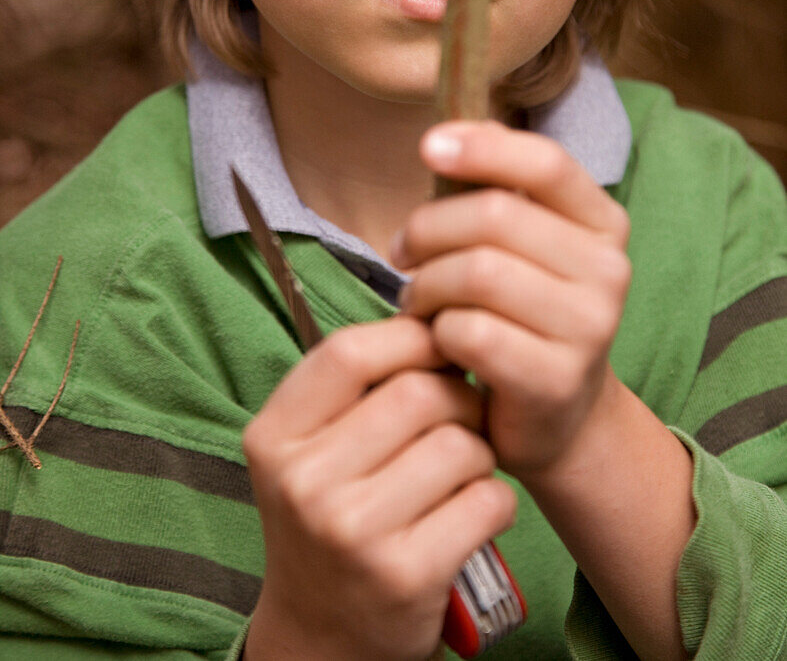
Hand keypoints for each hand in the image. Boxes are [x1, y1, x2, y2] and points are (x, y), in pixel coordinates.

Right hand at [242, 315, 516, 660]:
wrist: (321, 635)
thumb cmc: (330, 517)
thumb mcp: (309, 449)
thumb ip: (354, 388)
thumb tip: (438, 319)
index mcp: (274, 436)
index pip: (349, 351)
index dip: (409, 337)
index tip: (437, 346)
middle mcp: (303, 482)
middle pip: (417, 393)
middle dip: (458, 397)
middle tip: (463, 415)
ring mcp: (352, 532)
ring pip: (460, 445)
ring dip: (480, 451)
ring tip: (462, 470)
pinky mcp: (405, 576)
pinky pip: (487, 500)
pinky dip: (496, 501)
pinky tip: (473, 513)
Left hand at [391, 120, 631, 483]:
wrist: (556, 418)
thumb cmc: (521, 315)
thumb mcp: (519, 247)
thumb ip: (494, 189)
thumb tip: (451, 133)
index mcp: (601, 224)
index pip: (547, 163)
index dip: (483, 147)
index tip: (428, 146)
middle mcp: (609, 271)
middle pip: (495, 216)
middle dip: (429, 228)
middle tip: (402, 253)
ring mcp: (590, 328)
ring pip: (477, 273)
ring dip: (427, 283)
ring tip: (416, 299)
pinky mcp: (557, 380)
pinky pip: (471, 333)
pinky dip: (437, 332)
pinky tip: (435, 340)